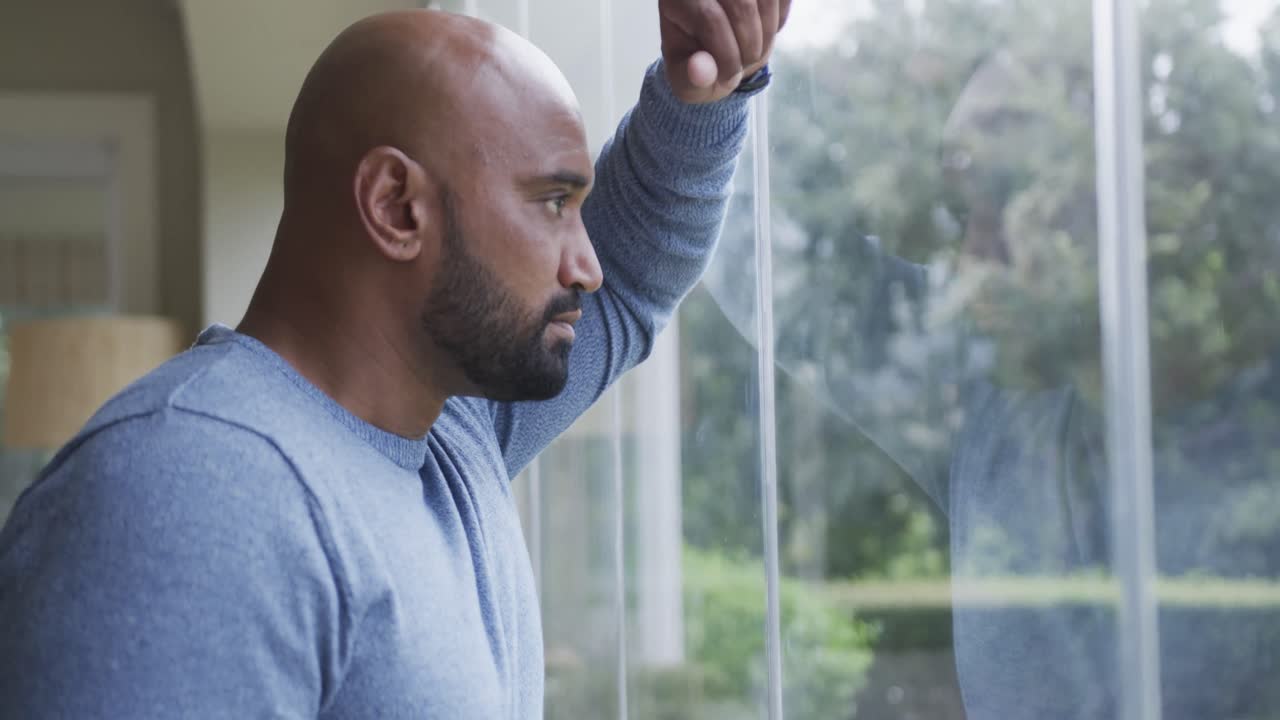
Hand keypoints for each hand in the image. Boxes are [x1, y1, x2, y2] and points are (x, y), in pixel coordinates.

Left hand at [659, 0, 792, 103]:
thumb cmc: (697, 65)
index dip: (726, 55)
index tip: (728, 79)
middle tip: (744, 65)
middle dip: (750, 46)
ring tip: (753, 53)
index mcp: (678, 0)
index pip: (710, 19)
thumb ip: (691, 80)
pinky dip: (779, 20)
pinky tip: (765, 33)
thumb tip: (701, 72)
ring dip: (768, 34)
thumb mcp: (687, 82)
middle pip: (741, 4)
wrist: (716, 51)